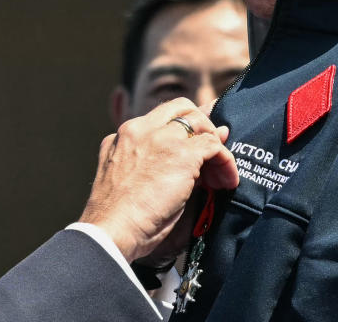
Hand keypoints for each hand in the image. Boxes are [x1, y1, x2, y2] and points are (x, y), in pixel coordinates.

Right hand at [78, 98, 237, 261]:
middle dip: (202, 126)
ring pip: (201, 124)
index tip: (196, 143)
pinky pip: (214, 145)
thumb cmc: (119, 218)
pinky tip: (226, 181)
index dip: (184, 128)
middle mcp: (141, 129)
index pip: (162, 116)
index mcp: (125, 135)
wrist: (111, 230)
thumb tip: (184, 151)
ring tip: (219, 176)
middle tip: (211, 155)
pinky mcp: (182, 154)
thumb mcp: (127, 179)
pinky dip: (226, 161)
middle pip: (183, 107)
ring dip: (216, 148)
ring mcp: (162, 138)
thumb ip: (153, 160)